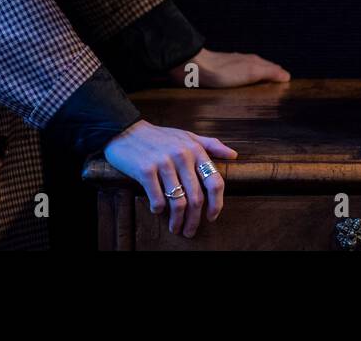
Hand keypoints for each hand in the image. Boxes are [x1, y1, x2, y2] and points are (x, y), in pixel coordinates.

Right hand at [103, 120, 236, 236]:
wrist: (126, 130)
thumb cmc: (159, 136)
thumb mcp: (187, 136)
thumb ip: (211, 145)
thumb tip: (234, 155)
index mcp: (195, 149)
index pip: (214, 182)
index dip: (217, 204)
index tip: (212, 217)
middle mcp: (182, 155)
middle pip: (196, 198)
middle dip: (194, 220)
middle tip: (190, 231)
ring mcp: (163, 162)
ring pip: (178, 202)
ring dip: (178, 220)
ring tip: (175, 228)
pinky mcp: (145, 170)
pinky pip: (157, 198)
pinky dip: (158, 209)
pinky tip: (158, 211)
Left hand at [167, 47, 290, 87]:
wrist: (194, 69)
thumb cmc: (222, 71)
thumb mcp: (250, 71)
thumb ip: (269, 72)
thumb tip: (286, 75)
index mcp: (254, 62)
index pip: (274, 69)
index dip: (281, 77)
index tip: (288, 89)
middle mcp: (244, 63)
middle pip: (263, 72)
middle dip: (271, 80)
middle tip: (278, 94)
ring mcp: (232, 70)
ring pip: (250, 77)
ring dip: (257, 84)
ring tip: (263, 97)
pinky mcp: (220, 78)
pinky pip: (237, 83)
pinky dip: (244, 88)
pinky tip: (241, 96)